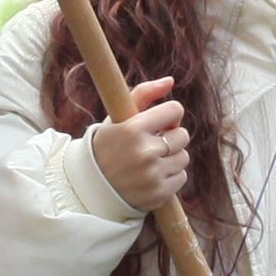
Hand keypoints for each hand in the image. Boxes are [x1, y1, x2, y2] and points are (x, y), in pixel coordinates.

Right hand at [90, 74, 190, 216]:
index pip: (175, 110)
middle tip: (152, 143)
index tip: (159, 123)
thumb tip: (170, 81)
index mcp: (132, 129)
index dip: (169, 115)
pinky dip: (171, 176)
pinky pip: (181, 177)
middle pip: (182, 135)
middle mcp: (144, 152)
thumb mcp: (117, 118)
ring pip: (184, 157)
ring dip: (171, 158)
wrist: (91, 189)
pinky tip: (152, 176)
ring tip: (150, 161)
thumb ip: (143, 94)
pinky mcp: (158, 194)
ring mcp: (152, 175)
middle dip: (170, 137)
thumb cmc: (107, 147)